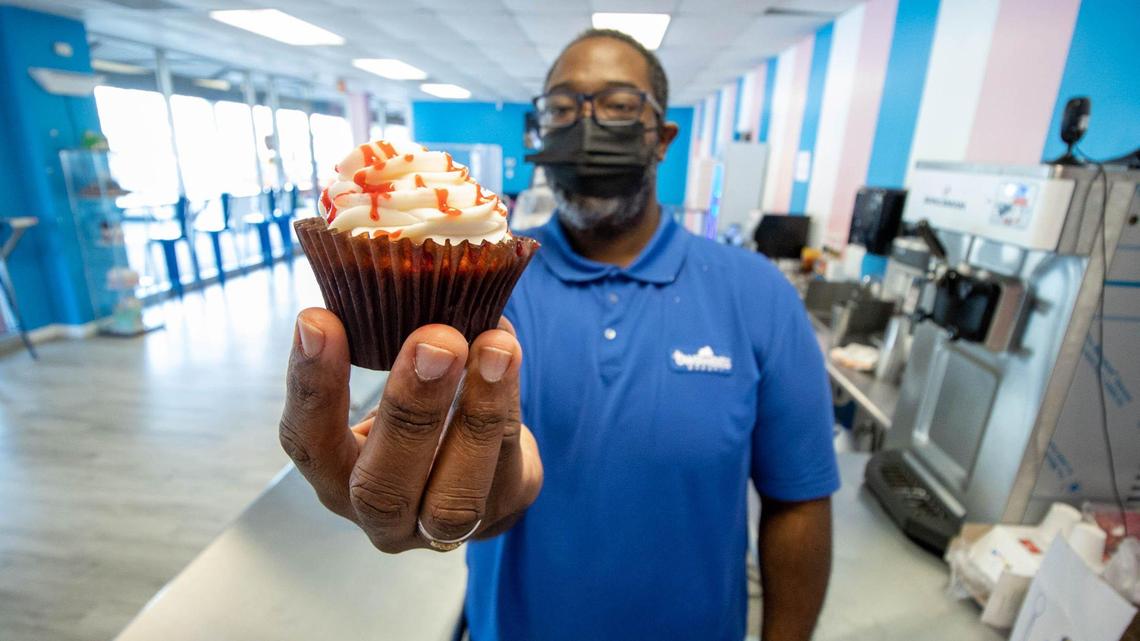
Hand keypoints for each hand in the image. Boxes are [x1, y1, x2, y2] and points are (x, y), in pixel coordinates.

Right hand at [279, 308, 542, 551]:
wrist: (482, 464)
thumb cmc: (421, 409)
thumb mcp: (389, 378)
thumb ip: (384, 336)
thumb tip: (398, 258)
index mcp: (335, 475)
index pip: (307, 442)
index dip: (311, 385)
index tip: (318, 319)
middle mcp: (379, 514)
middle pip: (382, 485)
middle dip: (409, 410)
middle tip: (434, 340)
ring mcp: (440, 526)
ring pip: (454, 496)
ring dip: (476, 416)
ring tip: (494, 345)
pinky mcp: (502, 511)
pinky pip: (507, 464)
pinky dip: (510, 402)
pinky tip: (507, 350)